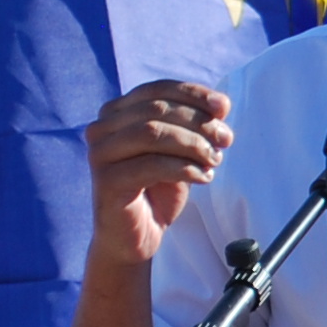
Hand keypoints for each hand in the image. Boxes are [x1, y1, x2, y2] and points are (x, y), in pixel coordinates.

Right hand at [85, 81, 230, 265]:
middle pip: (156, 109)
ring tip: (215, 159)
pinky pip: (150, 165)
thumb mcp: (179, 150)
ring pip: (152, 133)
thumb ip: (193, 125)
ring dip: (192, 143)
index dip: (192, 94)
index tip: (223, 107)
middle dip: (198, 121)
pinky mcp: (106, 180)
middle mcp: (101, 128)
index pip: (157, 89)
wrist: (136, 237)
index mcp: (116, 112)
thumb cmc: (157, 190)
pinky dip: (184, 168)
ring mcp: (100, 153)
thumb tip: (220, 105)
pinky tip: (203, 177)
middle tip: (225, 139)